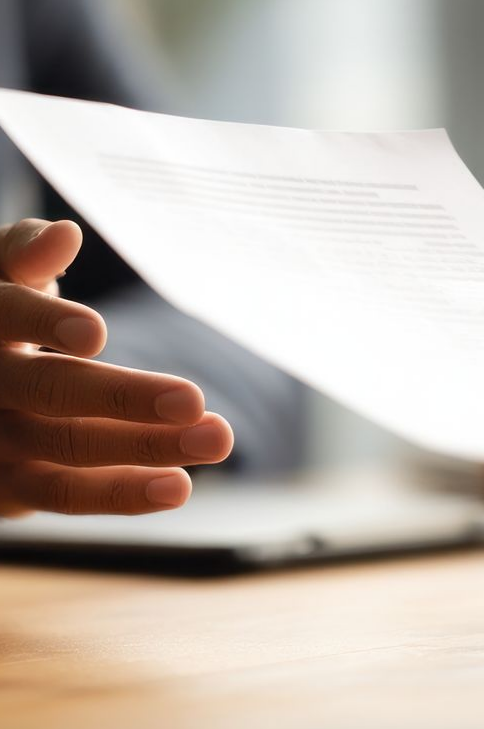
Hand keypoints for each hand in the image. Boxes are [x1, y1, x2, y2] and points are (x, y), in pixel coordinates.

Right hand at [0, 219, 231, 516]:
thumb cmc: (1, 310)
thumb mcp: (2, 273)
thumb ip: (27, 252)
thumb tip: (64, 235)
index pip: (6, 315)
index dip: (44, 323)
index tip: (96, 333)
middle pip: (46, 390)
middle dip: (121, 398)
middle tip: (193, 400)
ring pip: (64, 448)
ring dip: (144, 449)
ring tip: (216, 441)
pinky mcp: (8, 488)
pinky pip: (64, 493)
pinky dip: (122, 492)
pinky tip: (177, 485)